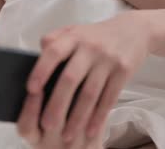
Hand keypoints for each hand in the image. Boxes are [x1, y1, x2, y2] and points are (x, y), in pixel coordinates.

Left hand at [17, 11, 150, 145]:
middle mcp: (90, 47)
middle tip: (46, 124)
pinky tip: (90, 131)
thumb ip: (53, 41)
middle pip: (70, 79)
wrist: (133, 30)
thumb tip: (34, 59)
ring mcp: (108, 60)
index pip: (53, 52)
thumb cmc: (94, 35)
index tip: (31, 90)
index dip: (41, 71)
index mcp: (73, 36)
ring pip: (90, 93)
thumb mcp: (73, 31)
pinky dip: (99, 117)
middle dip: (57, 103)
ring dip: (77, 117)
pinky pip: (109, 99)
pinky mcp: (124, 72)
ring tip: (66, 135)